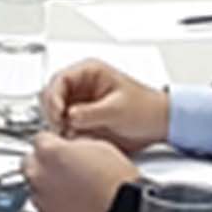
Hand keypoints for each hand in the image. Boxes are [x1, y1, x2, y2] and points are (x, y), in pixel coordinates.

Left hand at [21, 133, 138, 211]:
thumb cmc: (116, 181)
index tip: (61, 147)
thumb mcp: (98, 145)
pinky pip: (43, 206)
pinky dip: (52, 203)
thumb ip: (74, 143)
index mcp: (49, 152)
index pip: (39, 139)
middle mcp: (38, 175)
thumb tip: (71, 146)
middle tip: (65, 167)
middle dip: (45, 162)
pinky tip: (72, 202)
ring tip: (72, 187)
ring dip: (48, 183)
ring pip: (35, 185)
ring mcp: (40, 198)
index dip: (54, 142)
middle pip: (31, 161)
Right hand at [40, 60, 168, 150]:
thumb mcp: (117, 109)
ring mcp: (81, 102)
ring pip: (55, 111)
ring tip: (67, 134)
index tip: (59, 114)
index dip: (54, 97)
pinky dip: (64, 133)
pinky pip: (64, 125)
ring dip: (56, 124)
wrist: (160, 125)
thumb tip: (69, 117)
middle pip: (52, 95)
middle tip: (60, 127)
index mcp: (90, 72)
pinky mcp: (82, 119)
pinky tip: (72, 139)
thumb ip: (91, 113)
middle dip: (52, 112)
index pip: (60, 79)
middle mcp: (82, 86)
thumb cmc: (146, 108)